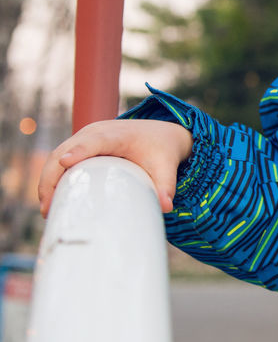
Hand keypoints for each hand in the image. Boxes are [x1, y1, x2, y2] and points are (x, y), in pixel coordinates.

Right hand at [37, 120, 193, 216]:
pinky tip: (50, 200)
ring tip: (47, 209)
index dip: (80, 151)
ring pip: (57, 155)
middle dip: (52, 177)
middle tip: (48, 207)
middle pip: (66, 150)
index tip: (66, 163)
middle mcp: (96, 132)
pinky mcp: (79, 145)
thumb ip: (166, 186)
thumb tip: (166, 207)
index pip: (96, 141)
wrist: (160, 134)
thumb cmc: (161, 150)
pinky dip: (51, 177)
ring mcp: (84, 137)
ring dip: (47, 180)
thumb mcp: (166, 166)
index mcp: (118, 134)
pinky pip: (59, 159)